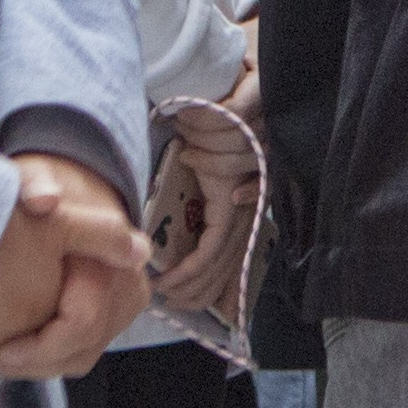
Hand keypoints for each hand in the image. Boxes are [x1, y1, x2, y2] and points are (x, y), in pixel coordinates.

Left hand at [0, 153, 146, 378]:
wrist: (77, 196)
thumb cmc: (52, 188)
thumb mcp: (37, 177)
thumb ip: (35, 183)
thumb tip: (44, 200)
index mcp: (118, 258)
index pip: (82, 321)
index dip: (39, 344)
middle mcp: (129, 288)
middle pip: (82, 347)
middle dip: (30, 362)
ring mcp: (123, 308)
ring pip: (81, 357)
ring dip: (35, 367)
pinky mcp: (111, 320)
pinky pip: (80, 354)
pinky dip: (46, 361)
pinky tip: (10, 355)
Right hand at [146, 99, 263, 317]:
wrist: (212, 100)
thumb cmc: (202, 130)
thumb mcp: (194, 171)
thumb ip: (189, 200)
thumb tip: (167, 232)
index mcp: (238, 206)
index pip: (230, 261)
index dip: (211, 287)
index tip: (187, 301)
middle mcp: (244, 211)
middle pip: (226, 269)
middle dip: (198, 295)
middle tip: (172, 307)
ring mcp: (240, 209)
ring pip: (217, 264)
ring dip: (188, 285)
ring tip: (164, 294)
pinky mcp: (229, 203)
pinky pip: (213, 247)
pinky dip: (190, 268)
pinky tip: (170, 279)